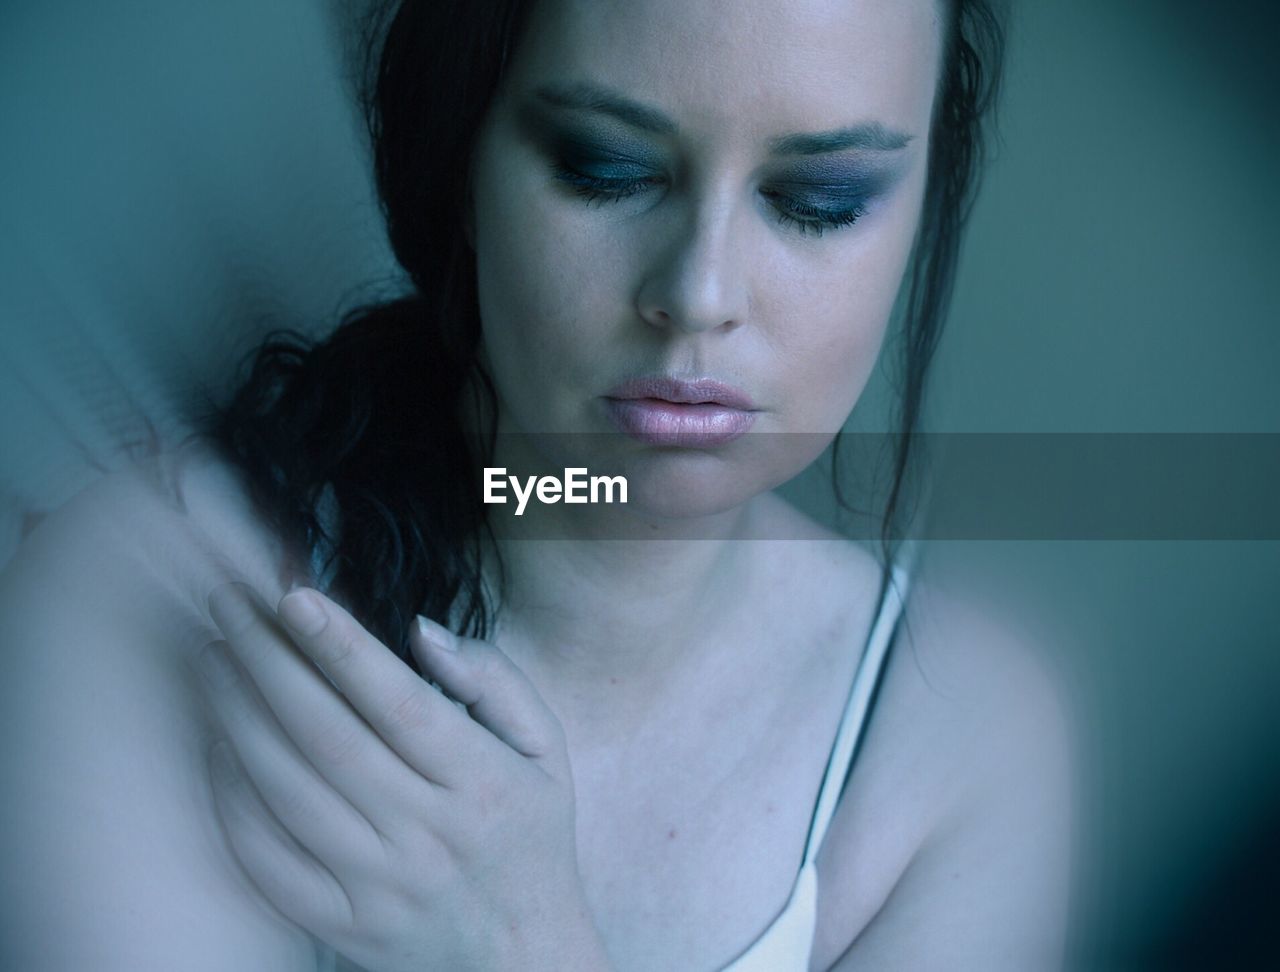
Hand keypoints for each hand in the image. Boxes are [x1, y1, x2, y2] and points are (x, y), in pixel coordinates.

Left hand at [197, 582, 612, 971]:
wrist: (521, 956)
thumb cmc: (528, 834)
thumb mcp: (545, 749)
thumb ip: (495, 680)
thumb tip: (420, 633)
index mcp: (480, 783)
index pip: (399, 704)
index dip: (341, 646)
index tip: (293, 594)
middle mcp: (426, 834)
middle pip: (328, 737)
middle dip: (269, 661)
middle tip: (229, 605)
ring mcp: (378, 886)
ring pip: (288, 791)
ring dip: (239, 716)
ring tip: (214, 657)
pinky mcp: (339, 925)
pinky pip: (266, 859)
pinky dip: (232, 798)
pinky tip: (219, 744)